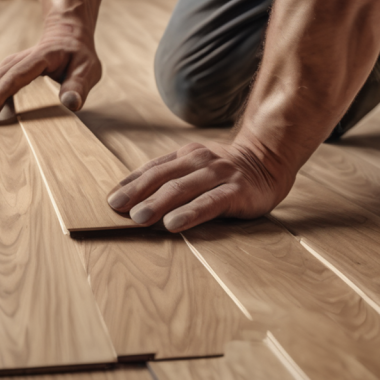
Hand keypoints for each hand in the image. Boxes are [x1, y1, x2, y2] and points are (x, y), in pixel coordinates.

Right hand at [0, 17, 101, 121]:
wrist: (70, 34)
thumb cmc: (80, 55)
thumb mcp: (89, 69)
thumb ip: (79, 85)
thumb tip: (71, 104)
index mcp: (42, 57)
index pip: (16, 76)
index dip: (0, 95)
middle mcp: (26, 56)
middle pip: (2, 75)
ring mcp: (19, 60)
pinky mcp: (17, 65)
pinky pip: (1, 76)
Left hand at [107, 140, 292, 231]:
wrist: (269, 162)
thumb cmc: (224, 173)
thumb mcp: (195, 167)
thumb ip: (169, 176)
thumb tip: (130, 196)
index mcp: (186, 155)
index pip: (152, 168)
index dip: (130, 183)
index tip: (110, 199)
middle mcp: (200, 161)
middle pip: (162, 177)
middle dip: (137, 193)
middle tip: (116, 208)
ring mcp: (219, 175)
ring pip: (183, 188)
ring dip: (158, 203)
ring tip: (138, 218)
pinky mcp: (236, 191)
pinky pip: (209, 203)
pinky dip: (189, 213)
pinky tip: (173, 224)